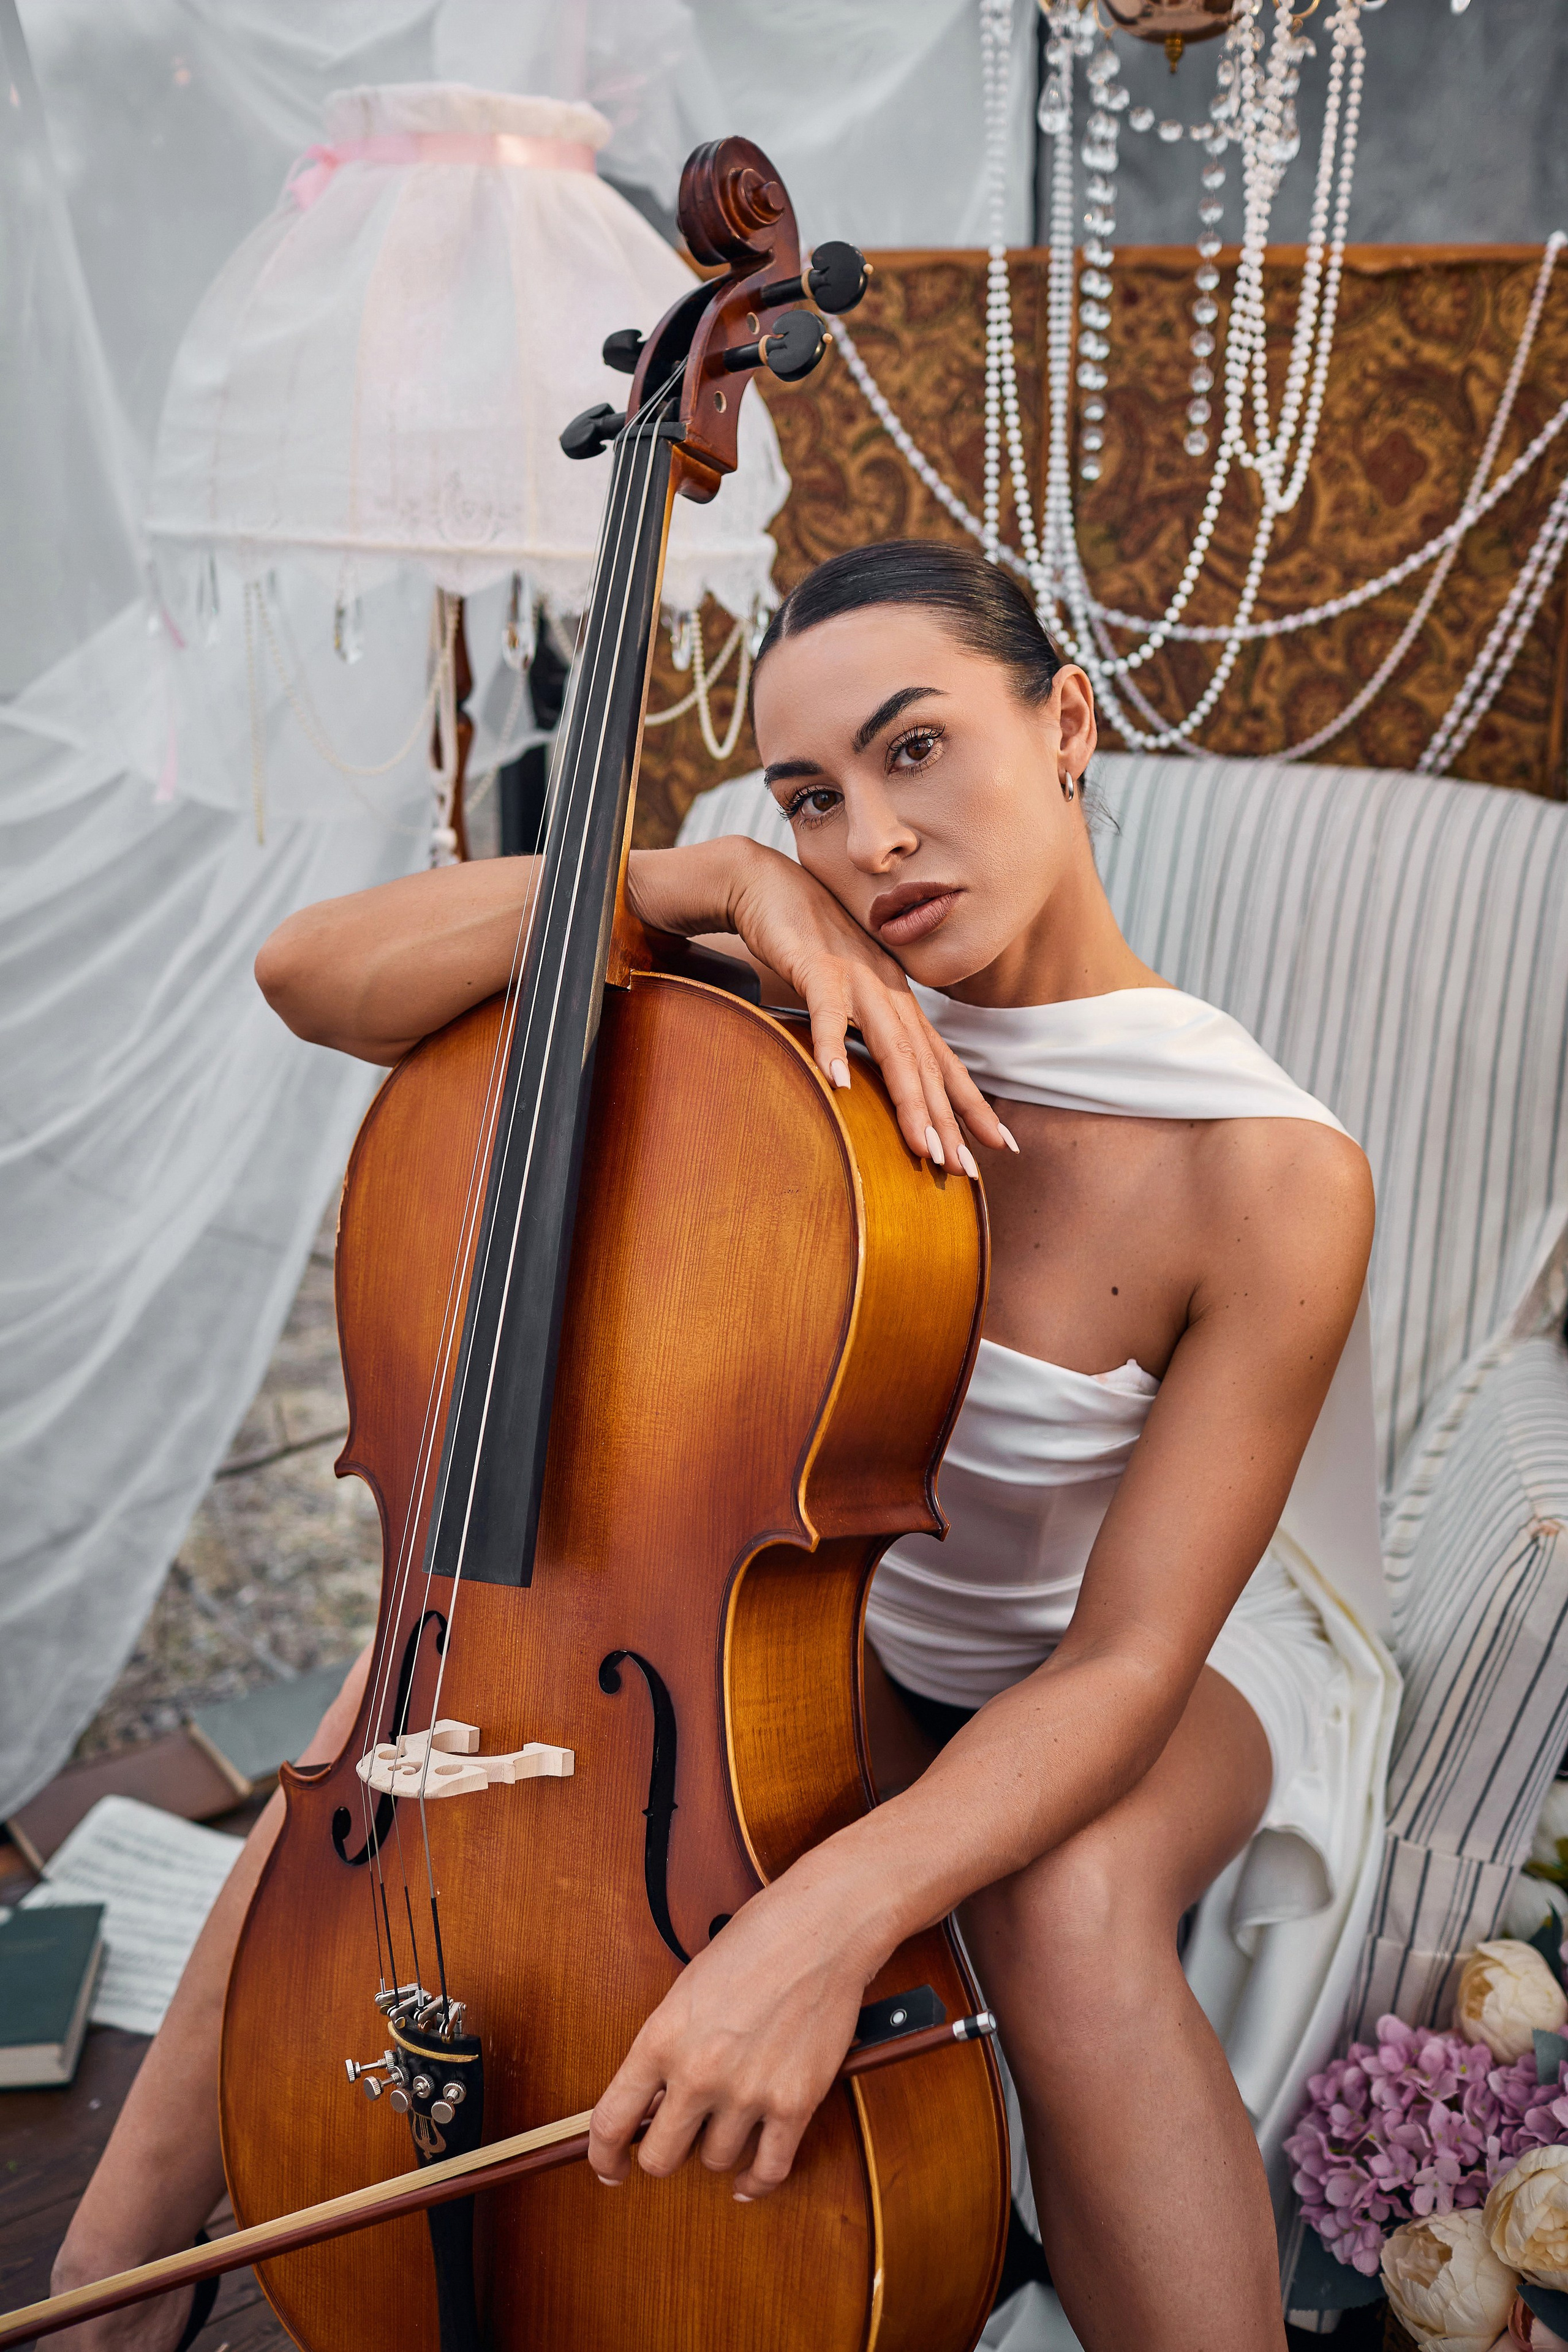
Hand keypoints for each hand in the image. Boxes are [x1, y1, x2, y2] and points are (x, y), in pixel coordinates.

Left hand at [586, 1875, 871, 2201]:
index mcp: (662, 2038)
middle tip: (675, 2143)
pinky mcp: (794, 2102)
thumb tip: (654, 2100)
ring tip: (726, 2124)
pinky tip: (750, 2177)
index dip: (603, 2157)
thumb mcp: (687, 1990)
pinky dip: (757, 2181)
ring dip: (717, 2150)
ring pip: (715, 2162)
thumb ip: (667, 2047)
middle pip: (660, 2157)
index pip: (611, 2121)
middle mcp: (698, 2072)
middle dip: (663, 2155)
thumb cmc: (755, 1943)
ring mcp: (747, 2091)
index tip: (610, 2168)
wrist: (819, 1928)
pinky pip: (769, 2168)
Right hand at [631, 841, 1015, 1173]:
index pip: (941, 1061)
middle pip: (925, 1063)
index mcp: (898, 1001)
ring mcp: (857, 976)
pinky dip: (832, 1046)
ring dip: (907, 1097)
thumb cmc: (807, 942)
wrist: (767, 883)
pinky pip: (827, 1009)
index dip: (970, 1103)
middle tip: (963, 1169)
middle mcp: (888, 990)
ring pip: (891, 1043)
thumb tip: (873, 1078)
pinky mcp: (816, 963)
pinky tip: (838, 1083)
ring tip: (921, 1145)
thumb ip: (866, 1027)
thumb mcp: (848, 990)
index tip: (998, 1145)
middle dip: (947, 1119)